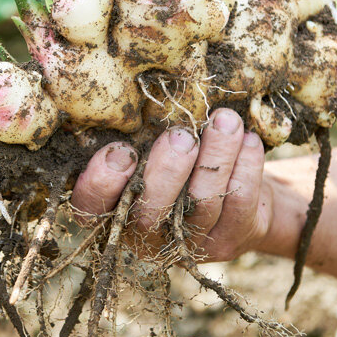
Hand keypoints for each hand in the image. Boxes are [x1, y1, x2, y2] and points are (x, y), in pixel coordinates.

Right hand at [70, 108, 272, 261]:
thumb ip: (136, 139)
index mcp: (114, 213)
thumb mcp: (147, 153)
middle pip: (148, 216)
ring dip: (216, 158)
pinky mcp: (230, 239)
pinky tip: (247, 139)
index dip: (101, 183)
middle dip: (166, 172)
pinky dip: (246, 166)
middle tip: (181, 136)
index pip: (90, 209)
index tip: (122, 149)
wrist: (234, 205)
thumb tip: (134, 94)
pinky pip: (239, 203)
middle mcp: (147, 236)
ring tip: (224, 121)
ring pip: (202, 204)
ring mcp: (190, 242)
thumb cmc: (177, 168)